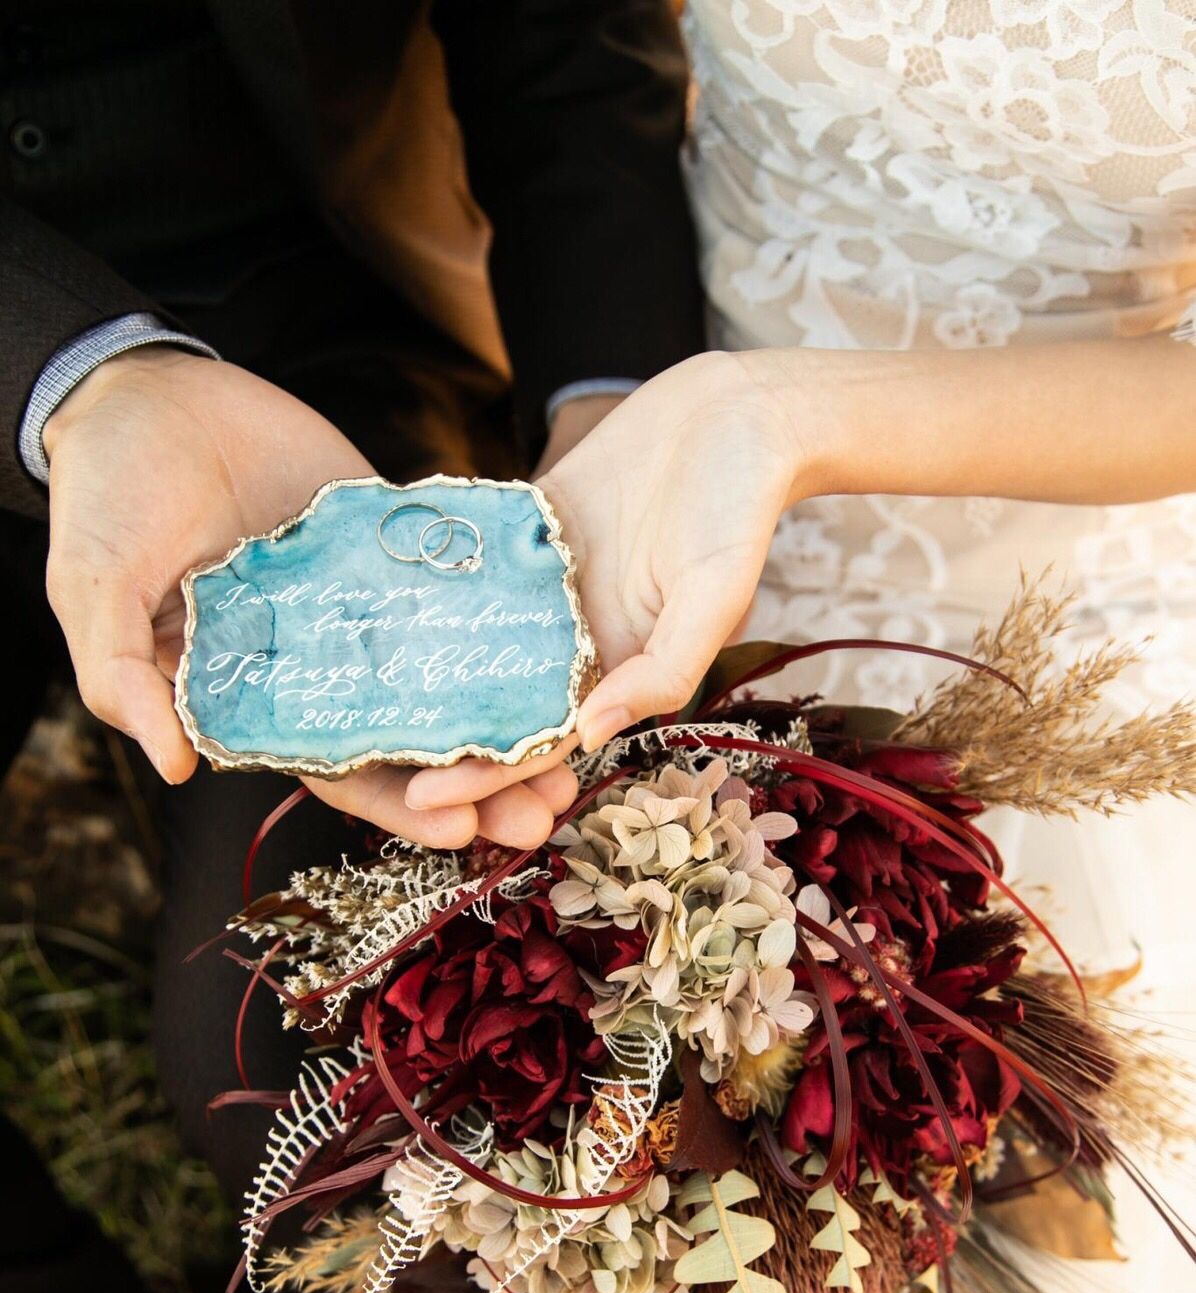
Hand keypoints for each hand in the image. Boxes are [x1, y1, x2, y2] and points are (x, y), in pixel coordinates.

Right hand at [43, 348, 576, 847]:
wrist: (145, 390)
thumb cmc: (106, 494)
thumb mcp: (94, 585)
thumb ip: (123, 674)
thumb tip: (174, 765)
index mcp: (252, 697)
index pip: (334, 769)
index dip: (396, 804)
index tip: (460, 823)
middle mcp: (316, 668)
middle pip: (411, 742)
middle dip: (480, 782)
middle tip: (549, 807)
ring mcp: (360, 611)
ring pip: (448, 680)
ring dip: (508, 720)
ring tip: (577, 744)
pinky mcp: (390, 551)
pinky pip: (457, 595)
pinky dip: (506, 626)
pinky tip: (563, 648)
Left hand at [401, 360, 803, 819]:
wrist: (737, 414)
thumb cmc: (739, 510)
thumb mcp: (714, 597)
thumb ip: (663, 669)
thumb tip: (591, 733)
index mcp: (617, 668)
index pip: (543, 738)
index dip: (487, 773)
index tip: (422, 796)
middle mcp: (576, 635)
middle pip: (496, 696)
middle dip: (438, 729)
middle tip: (359, 751)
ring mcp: (547, 582)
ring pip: (475, 632)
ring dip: (421, 657)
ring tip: (345, 679)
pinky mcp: (530, 525)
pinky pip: (472, 559)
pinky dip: (427, 574)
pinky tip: (366, 586)